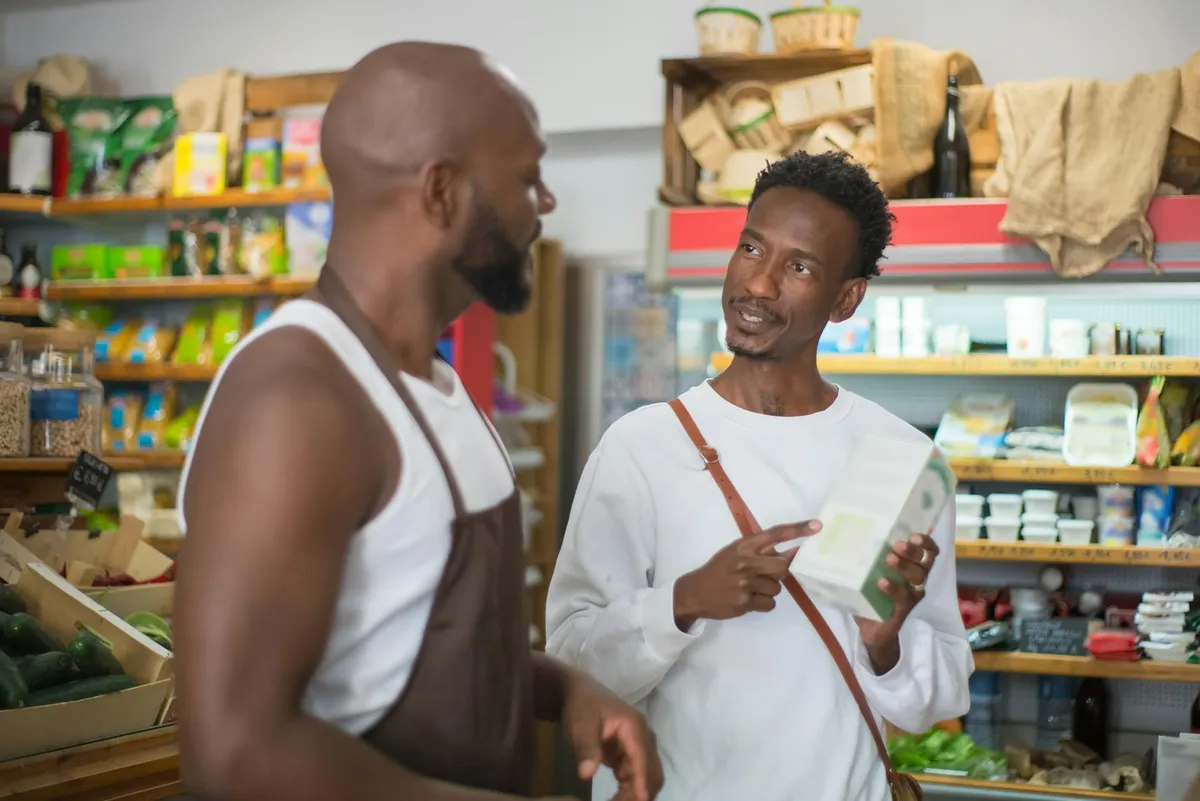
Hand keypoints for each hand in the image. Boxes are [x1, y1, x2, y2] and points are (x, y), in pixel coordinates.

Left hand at [562, 672, 662, 800]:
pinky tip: (617, 799)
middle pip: (652, 772)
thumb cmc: (581, 706)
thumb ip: (586, 749)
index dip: (642, 783)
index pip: (642, 760)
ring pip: (647, 776)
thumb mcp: (580, 726)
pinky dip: (630, 790)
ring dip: (635, 793)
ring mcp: (640, 746)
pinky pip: (637, 776)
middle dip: (641, 792)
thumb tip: (586, 774)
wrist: (579, 693)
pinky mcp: (632, 753)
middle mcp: (644, 737)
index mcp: (635, 728)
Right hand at [673, 521, 820, 630]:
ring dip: (768, 590)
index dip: (797, 530)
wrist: (694, 592)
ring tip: (750, 589)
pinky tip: (747, 600)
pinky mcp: (744, 602)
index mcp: (743, 546)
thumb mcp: (735, 553)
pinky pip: (769, 604)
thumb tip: (793, 553)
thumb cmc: (719, 570)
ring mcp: (745, 583)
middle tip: (765, 576)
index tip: (817, 526)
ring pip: (776, 588)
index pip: (775, 534)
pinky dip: (762, 604)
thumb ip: (760, 552)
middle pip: (782, 568)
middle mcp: (745, 562)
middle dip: (779, 574)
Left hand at [855, 532, 939, 673]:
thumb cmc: (869, 591)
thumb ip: (863, 554)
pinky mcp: (903, 610)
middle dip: (913, 551)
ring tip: (889, 558)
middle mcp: (916, 579)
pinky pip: (903, 598)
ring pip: (918, 578)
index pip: (927, 550)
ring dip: (904, 566)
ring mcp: (911, 595)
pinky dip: (893, 589)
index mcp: (911, 565)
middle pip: (925, 561)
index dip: (925, 541)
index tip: (913, 534)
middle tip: (896, 544)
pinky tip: (881, 582)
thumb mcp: (867, 570)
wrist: (871, 627)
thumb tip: (838, 532)